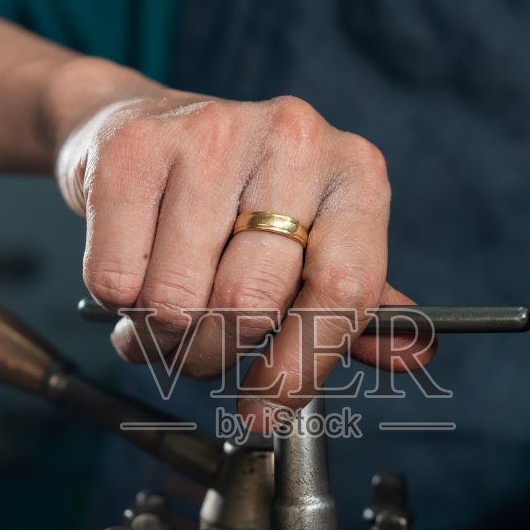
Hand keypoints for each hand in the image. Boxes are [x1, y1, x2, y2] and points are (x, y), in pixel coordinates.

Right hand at [55, 88, 433, 428]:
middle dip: (215, 355)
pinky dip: (119, 306)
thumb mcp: (313, 241)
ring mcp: (210, 135)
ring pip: (176, 301)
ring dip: (160, 338)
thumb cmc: (239, 197)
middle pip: (250, 305)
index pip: (343, 290)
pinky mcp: (133, 148)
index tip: (266, 408)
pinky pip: (117, 278)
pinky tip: (133, 281)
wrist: (145, 121)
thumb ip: (357, 304)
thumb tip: (412, 356)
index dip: (301, 366)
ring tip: (161, 320)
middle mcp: (292, 140)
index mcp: (354, 172)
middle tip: (201, 354)